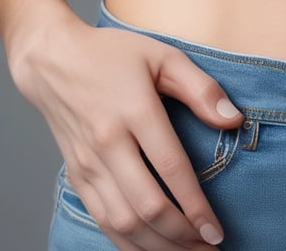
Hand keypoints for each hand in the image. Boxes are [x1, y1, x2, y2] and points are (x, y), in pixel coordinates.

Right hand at [10, 15, 243, 250]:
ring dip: (157, 247)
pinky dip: (127, 243)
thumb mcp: (164, 56)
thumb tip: (234, 119)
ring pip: (122, 222)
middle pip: (146, 206)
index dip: (196, 206)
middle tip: (211, 249)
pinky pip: (102, 220)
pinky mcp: (77, 175)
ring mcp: (88, 163)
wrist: (51, 59)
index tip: (217, 230)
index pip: (171, 169)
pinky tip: (152, 250)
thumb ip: (201, 89)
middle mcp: (108, 143)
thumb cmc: (113, 55)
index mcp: (134, 111)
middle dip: (181, 237)